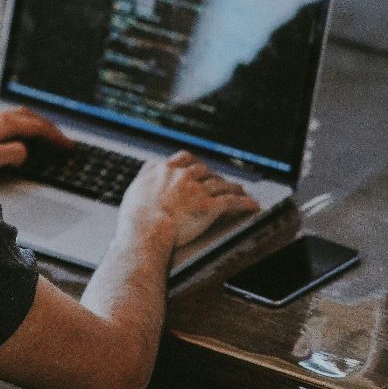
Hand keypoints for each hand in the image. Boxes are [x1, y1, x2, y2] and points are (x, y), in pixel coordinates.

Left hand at [0, 105, 68, 176]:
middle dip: (48, 127)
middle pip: (30, 117)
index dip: (56, 137)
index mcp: (5, 122)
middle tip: (60, 140)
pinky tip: (13, 130)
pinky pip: (5, 118)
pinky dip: (18, 124)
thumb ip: (14, 154)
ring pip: (17, 115)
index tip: (68, 146)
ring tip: (42, 134)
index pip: (38, 126)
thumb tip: (25, 151)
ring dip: (33, 123)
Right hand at [118, 151, 260, 252]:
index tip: (196, 165)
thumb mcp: (134, 191)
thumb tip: (145, 178)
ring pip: (220, 184)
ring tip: (240, 190)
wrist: (145, 230)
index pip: (183, 158)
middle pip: (204, 170)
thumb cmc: (135, 218)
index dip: (192, 162)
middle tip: (219, 180)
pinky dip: (244, 203)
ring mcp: (197, 190)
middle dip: (213, 175)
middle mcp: (182, 176)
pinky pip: (231, 202)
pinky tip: (253, 204)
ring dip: (232, 187)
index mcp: (164, 170)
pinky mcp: (209, 206)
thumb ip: (143, 180)